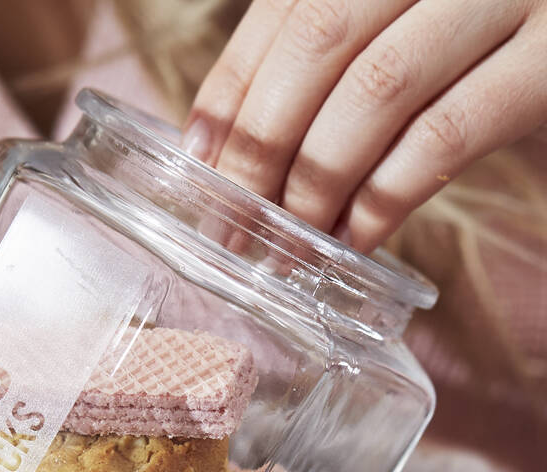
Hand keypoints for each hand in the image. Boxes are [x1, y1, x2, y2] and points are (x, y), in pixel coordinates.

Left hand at [183, 0, 546, 251]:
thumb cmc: (478, 32)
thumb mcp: (398, 21)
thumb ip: (327, 56)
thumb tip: (222, 144)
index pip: (284, 8)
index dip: (230, 89)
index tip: (197, 162)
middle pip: (320, 40)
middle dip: (262, 145)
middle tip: (235, 222)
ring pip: (377, 88)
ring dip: (318, 182)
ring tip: (291, 244)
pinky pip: (447, 136)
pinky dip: (386, 197)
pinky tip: (355, 240)